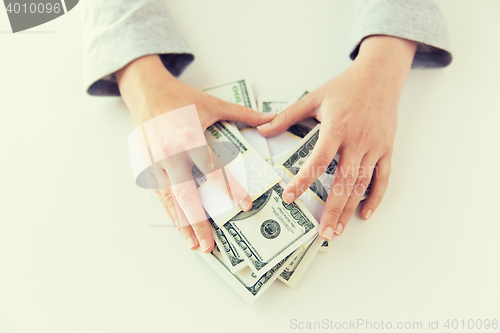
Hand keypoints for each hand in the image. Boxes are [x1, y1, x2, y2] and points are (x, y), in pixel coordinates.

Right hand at [116, 55, 274, 251]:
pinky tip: (178, 227)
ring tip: (193, 246)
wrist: (145, 90)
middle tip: (209, 246)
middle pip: (186, 195)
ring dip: (181, 224)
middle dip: (198, 222)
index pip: (212, 169)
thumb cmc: (179, 98)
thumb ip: (242, 114)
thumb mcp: (212, 103)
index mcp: (188, 137)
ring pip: (170, 200)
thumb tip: (270, 119)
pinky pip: (159, 194)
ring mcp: (156, 163)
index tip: (245, 206)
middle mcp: (171, 154)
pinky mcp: (148, 166)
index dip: (230, 189)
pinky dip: (169, 212)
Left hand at [258, 36, 416, 239]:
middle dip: (333, 210)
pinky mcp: (387, 149)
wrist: (381, 75)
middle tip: (323, 233)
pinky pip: (383, 178)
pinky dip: (376, 197)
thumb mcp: (314, 98)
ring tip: (338, 229)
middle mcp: (357, 140)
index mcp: (336, 128)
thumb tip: (262, 129)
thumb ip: (287, 116)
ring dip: (350, 209)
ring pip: (362, 184)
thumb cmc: (346, 86)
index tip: (289, 198)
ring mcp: (375, 147)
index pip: (318, 160)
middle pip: (343, 181)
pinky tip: (365, 213)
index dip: (303, 181)